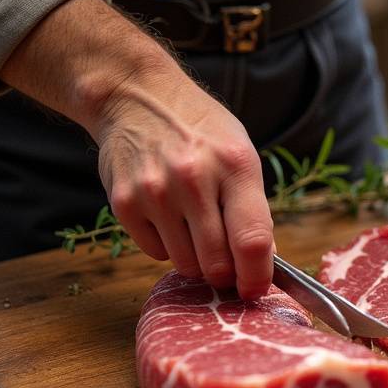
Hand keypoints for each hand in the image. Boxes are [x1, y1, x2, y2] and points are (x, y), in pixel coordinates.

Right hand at [96, 67, 274, 298]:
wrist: (137, 97)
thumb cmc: (200, 129)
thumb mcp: (240, 155)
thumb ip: (252, 208)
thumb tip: (263, 261)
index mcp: (235, 166)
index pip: (252, 240)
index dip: (257, 277)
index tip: (256, 290)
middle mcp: (194, 179)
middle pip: (217, 263)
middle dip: (226, 273)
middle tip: (226, 262)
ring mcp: (156, 192)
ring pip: (186, 265)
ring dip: (196, 260)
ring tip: (195, 228)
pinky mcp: (125, 203)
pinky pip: (155, 252)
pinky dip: (167, 246)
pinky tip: (168, 216)